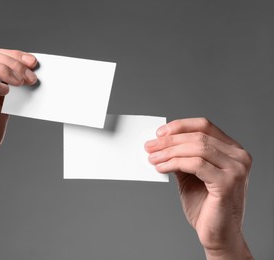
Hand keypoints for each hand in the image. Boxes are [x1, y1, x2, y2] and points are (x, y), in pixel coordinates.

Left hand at [145, 118, 252, 258]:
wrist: (217, 234)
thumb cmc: (205, 205)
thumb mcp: (190, 175)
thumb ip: (181, 157)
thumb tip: (160, 144)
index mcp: (232, 150)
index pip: (204, 126)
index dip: (180, 126)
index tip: (159, 133)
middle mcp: (239, 156)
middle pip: (198, 136)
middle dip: (169, 140)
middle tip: (149, 146)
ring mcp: (236, 169)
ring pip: (196, 148)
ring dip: (169, 151)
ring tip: (152, 158)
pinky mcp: (228, 182)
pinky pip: (195, 164)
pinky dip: (174, 163)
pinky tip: (161, 168)